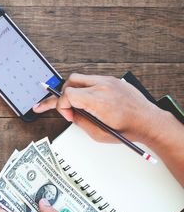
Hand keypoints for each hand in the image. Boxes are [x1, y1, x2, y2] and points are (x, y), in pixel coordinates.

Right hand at [33, 73, 160, 142]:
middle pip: (70, 82)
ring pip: (79, 78)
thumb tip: (70, 113)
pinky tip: (88, 99)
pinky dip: (85, 88)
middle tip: (63, 107)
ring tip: (74, 103)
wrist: (148, 121)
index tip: (67, 115)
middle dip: (63, 95)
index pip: (68, 94)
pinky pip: (91, 79)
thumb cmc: (128, 129)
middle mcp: (103, 86)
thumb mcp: (97, 133)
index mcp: (98, 101)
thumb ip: (80, 121)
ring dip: (73, 90)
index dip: (62, 106)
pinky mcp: (112, 79)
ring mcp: (108, 81)